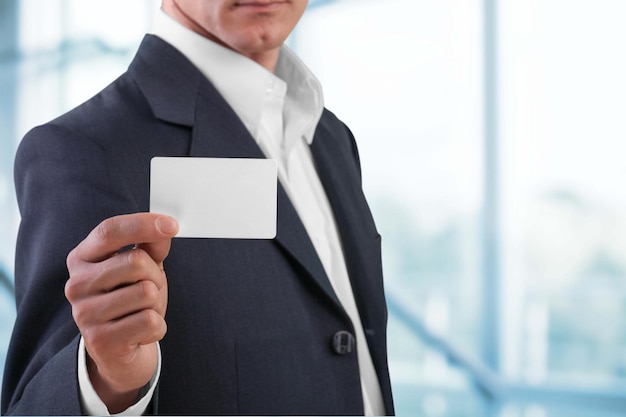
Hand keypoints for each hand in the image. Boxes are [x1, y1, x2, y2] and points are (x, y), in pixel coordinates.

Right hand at [65, 213, 177, 412]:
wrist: (119, 351)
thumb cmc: (131, 300)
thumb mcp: (143, 267)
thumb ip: (151, 245)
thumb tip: (165, 228)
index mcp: (82, 258)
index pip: (110, 231)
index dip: (143, 224)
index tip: (172, 225)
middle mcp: (76, 284)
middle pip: (136, 261)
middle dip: (155, 276)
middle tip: (149, 291)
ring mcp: (84, 313)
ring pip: (147, 292)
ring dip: (156, 304)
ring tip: (141, 312)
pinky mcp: (100, 340)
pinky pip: (150, 321)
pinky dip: (157, 327)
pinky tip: (140, 332)